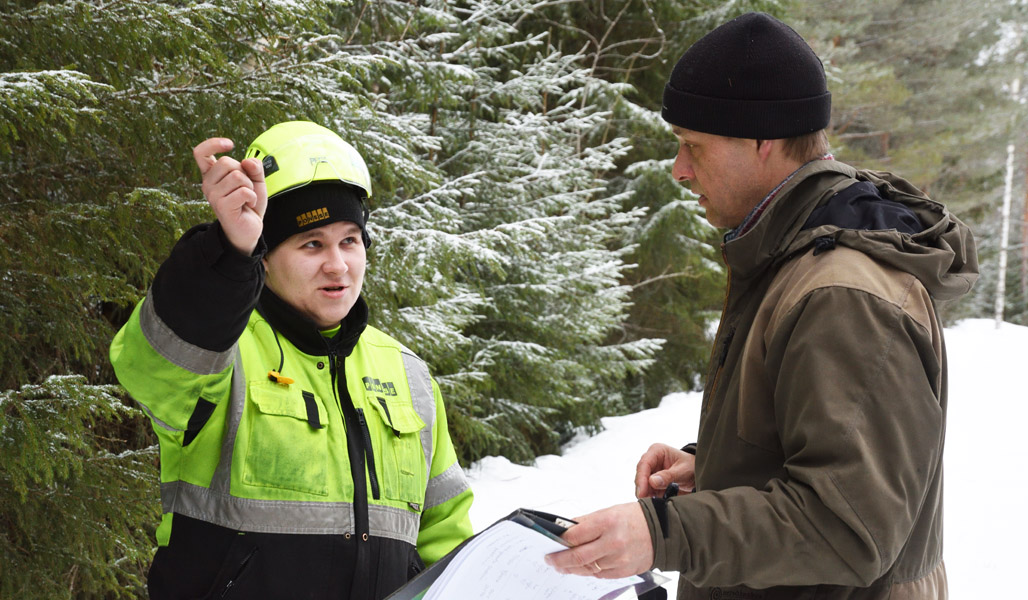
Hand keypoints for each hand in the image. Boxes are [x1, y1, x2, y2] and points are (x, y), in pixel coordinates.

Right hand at [192, 137, 266, 255]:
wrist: (249, 229)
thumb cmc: (249, 202)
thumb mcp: (255, 181)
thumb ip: (254, 167)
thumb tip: (248, 161)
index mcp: (212, 174)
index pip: (200, 153)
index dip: (212, 143)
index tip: (229, 144)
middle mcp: (208, 184)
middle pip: (227, 162)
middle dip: (244, 173)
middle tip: (246, 188)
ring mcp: (213, 196)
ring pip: (237, 176)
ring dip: (250, 187)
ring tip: (247, 198)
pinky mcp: (222, 206)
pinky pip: (244, 191)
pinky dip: (252, 197)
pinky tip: (248, 205)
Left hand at [543, 503, 652, 578]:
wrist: (662, 531)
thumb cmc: (635, 518)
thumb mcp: (609, 511)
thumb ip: (587, 522)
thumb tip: (566, 530)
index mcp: (607, 522)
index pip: (575, 535)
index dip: (559, 541)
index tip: (550, 543)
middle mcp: (613, 542)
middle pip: (578, 557)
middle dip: (560, 560)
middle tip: (550, 560)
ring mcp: (619, 559)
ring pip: (588, 569)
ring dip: (571, 569)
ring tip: (562, 566)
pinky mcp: (623, 571)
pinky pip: (600, 575)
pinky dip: (589, 572)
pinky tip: (582, 568)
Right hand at [634, 443, 694, 497]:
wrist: (697, 474)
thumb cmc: (692, 466)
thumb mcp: (683, 470)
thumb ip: (668, 476)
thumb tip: (652, 481)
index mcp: (657, 451)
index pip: (644, 464)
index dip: (641, 478)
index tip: (642, 492)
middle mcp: (651, 460)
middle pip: (640, 474)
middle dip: (642, 488)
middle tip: (645, 499)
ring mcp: (651, 471)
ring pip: (642, 484)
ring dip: (646, 493)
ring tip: (654, 501)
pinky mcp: (652, 482)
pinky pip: (647, 490)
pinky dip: (651, 496)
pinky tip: (656, 501)